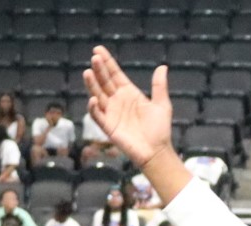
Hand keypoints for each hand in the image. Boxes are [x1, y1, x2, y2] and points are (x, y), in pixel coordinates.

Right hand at [83, 46, 174, 170]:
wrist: (157, 151)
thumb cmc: (159, 129)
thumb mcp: (162, 105)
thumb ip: (159, 86)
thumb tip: (162, 66)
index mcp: (129, 93)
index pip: (115, 74)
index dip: (107, 62)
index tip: (98, 49)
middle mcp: (117, 101)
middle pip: (104, 82)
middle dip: (99, 69)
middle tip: (95, 57)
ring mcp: (111, 113)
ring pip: (97, 95)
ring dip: (92, 84)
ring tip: (88, 72)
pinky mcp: (108, 126)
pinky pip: (98, 115)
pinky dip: (94, 108)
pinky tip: (94, 99)